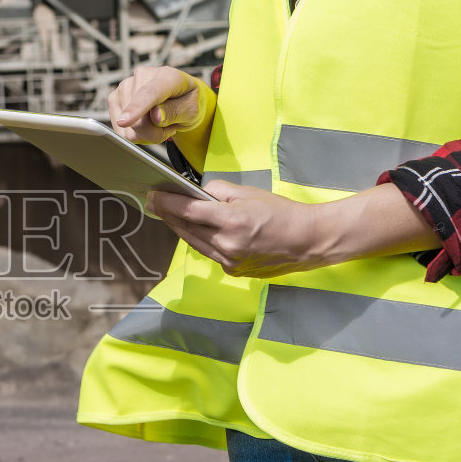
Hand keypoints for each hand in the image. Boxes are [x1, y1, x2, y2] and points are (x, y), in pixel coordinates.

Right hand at [108, 65, 214, 143]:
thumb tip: (156, 117)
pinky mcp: (115, 98)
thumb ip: (176, 111)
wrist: (179, 98)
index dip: (136, 108)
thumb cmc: (186, 101)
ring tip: (158, 123)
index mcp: (167, 76)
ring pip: (128, 128)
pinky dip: (134, 133)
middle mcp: (142, 76)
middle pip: (138, 120)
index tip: (125, 121)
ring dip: (145, 133)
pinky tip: (145, 124)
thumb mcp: (191, 109)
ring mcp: (125, 86)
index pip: (149, 93)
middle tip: (168, 127)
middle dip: (154, 133)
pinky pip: (121, 130)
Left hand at [149, 179, 331, 278]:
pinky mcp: (233, 270)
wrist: (306, 241)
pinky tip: (192, 230)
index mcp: (231, 221)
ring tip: (168, 214)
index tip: (153, 195)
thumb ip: (219, 191)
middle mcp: (227, 244)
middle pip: (187, 227)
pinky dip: (199, 240)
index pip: (189, 210)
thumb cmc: (281, 213)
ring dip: (179, 227)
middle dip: (168, 214)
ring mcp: (229, 261)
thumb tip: (198, 193)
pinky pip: (208, 252)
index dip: (167, 202)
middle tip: (154, 202)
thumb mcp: (249, 193)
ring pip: (194, 242)